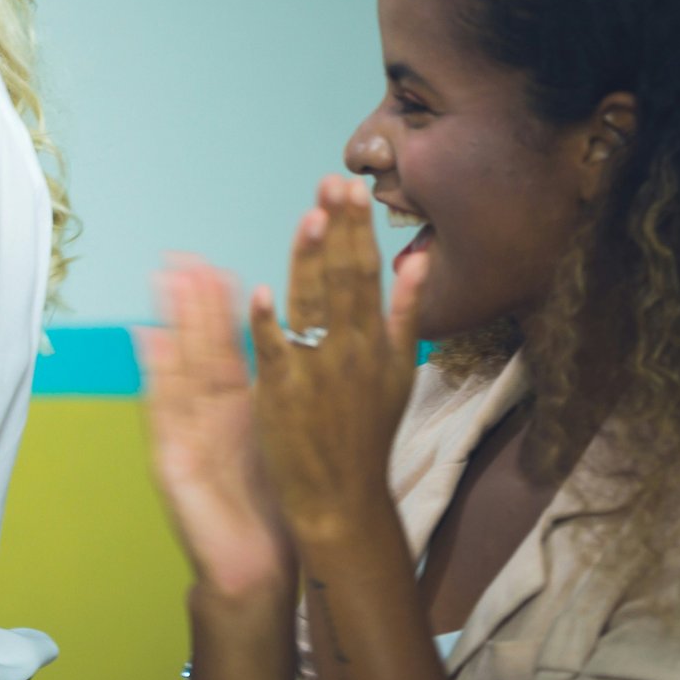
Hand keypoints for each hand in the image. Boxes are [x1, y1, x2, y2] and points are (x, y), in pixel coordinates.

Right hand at [137, 258, 294, 605]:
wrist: (252, 567)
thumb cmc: (270, 507)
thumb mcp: (277, 442)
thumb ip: (274, 400)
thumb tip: (282, 353)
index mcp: (235, 408)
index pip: (224, 347)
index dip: (217, 306)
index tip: (212, 265)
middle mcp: (205, 414)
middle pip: (196, 348)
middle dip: (189, 302)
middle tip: (182, 258)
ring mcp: (184, 432)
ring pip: (178, 366)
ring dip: (171, 323)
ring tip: (165, 280)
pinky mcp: (171, 457)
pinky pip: (165, 408)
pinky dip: (156, 372)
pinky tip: (147, 338)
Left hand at [249, 176, 426, 541]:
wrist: (343, 497)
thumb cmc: (367, 433)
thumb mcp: (398, 372)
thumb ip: (406, 314)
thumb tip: (418, 259)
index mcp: (374, 342)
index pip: (366, 274)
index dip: (357, 230)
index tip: (351, 189)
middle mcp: (348, 352)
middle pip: (342, 280)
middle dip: (338, 230)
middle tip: (332, 182)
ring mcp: (315, 372)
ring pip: (311, 306)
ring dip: (311, 262)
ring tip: (311, 217)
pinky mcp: (281, 395)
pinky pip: (273, 353)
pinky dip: (268, 325)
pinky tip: (261, 292)